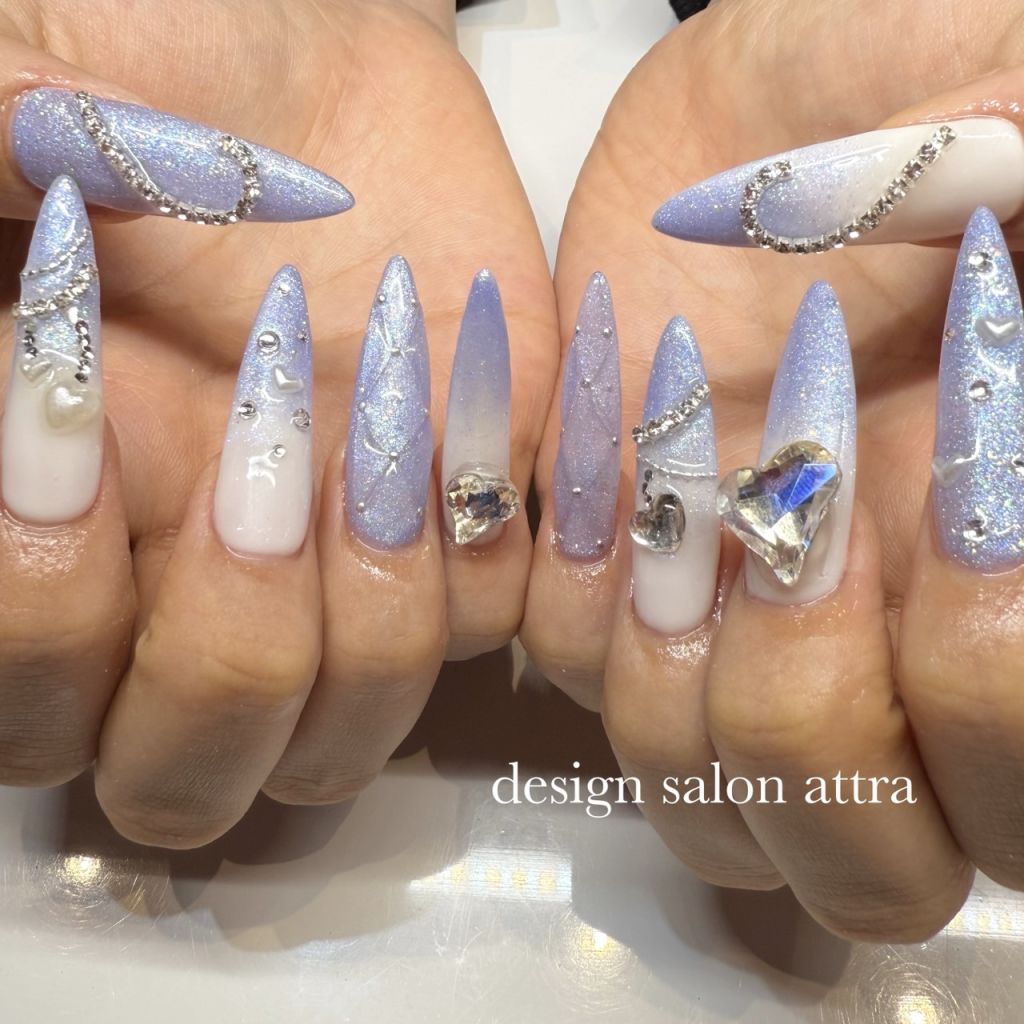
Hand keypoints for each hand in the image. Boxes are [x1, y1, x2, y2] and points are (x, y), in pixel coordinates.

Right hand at [0, 0, 557, 845]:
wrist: (317, 89)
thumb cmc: (153, 82)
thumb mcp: (33, 100)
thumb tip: (7, 202)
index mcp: (58, 523)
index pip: (29, 686)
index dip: (42, 604)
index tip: (80, 411)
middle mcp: (186, 587)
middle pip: (181, 775)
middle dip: (225, 655)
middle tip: (257, 470)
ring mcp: (333, 578)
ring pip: (340, 741)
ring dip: (366, 624)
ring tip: (376, 446)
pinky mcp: (460, 538)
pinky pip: (484, 631)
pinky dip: (483, 557)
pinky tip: (459, 424)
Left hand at [523, 0, 1023, 939]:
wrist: (756, 109)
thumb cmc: (908, 86)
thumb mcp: (994, 120)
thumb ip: (1010, 207)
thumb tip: (1006, 318)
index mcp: (999, 568)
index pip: (1016, 770)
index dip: (990, 684)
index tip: (951, 492)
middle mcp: (881, 642)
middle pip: (869, 864)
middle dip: (823, 733)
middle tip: (803, 542)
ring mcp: (737, 624)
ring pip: (710, 806)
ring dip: (693, 693)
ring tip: (702, 519)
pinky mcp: (615, 576)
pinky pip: (584, 684)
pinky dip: (587, 616)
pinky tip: (612, 493)